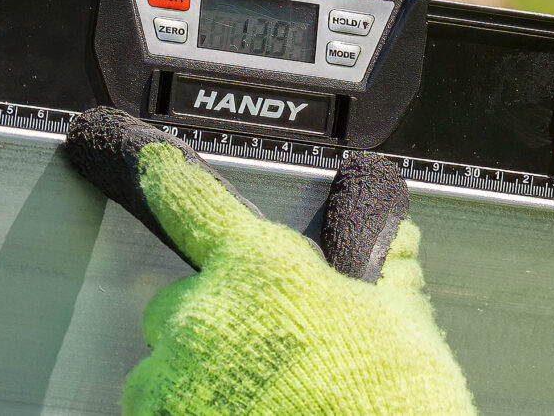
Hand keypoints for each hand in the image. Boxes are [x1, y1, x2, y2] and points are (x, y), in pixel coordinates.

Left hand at [63, 107, 476, 415]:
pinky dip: (185, 411)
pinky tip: (231, 413)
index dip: (170, 178)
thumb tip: (397, 245)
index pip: (193, 200)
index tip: (153, 163)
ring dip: (189, 375)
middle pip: (175, 302)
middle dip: (208, 319)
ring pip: (158, 368)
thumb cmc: (388, 395)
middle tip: (256, 348)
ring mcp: (177, 377)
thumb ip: (384, 273)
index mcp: (259, 264)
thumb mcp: (400, 318)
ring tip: (243, 395)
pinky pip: (158, 411)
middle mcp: (205, 313)